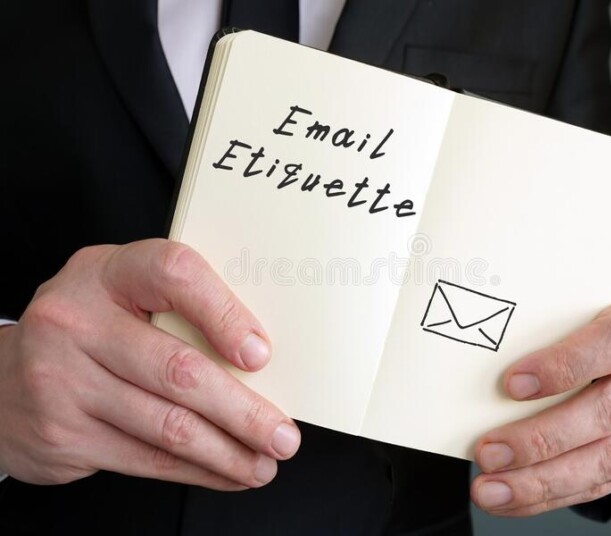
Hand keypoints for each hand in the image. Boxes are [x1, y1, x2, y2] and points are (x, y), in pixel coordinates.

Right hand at [0, 239, 299, 489]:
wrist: (2, 378)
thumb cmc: (88, 327)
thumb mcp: (124, 296)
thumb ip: (179, 310)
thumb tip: (258, 357)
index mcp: (108, 272)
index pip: (175, 274)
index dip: (224, 313)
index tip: (261, 354)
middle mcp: (77, 321)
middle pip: (179, 370)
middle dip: (243, 411)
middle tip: (283, 434)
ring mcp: (64, 380)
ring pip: (167, 425)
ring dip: (228, 452)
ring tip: (265, 462)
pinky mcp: (64, 434)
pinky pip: (146, 459)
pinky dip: (196, 471)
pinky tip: (226, 473)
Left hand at [471, 293, 610, 515]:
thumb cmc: (583, 325)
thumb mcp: (568, 309)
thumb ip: (538, 328)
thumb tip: (475, 358)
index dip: (565, 365)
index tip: (511, 384)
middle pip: (610, 412)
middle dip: (541, 439)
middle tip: (488, 453)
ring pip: (608, 460)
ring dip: (542, 482)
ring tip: (491, 489)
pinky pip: (601, 485)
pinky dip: (550, 496)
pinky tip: (512, 499)